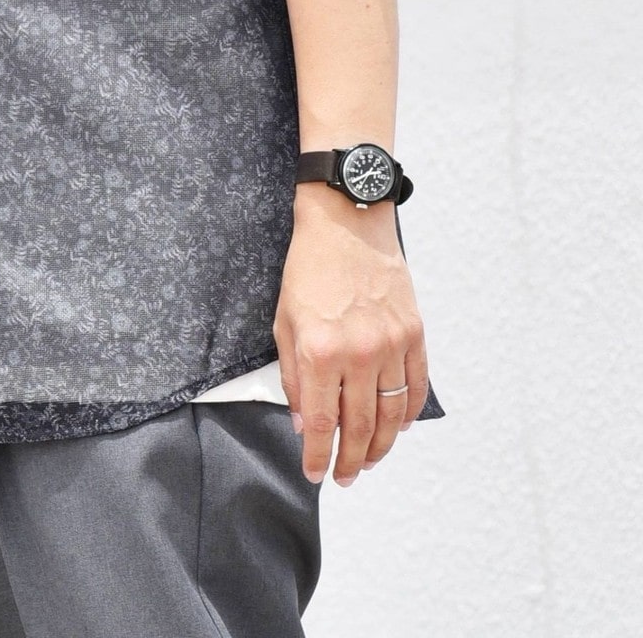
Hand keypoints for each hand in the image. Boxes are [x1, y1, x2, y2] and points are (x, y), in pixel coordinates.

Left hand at [274, 188, 427, 486]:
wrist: (347, 224)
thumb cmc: (308, 270)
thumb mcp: (284, 322)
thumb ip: (293, 377)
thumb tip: (303, 423)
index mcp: (320, 351)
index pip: (320, 423)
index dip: (317, 455)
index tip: (315, 473)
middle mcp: (358, 353)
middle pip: (360, 426)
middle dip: (351, 460)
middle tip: (346, 477)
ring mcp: (391, 344)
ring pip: (392, 414)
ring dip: (382, 446)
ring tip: (371, 461)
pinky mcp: (414, 334)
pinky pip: (416, 386)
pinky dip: (409, 413)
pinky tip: (398, 426)